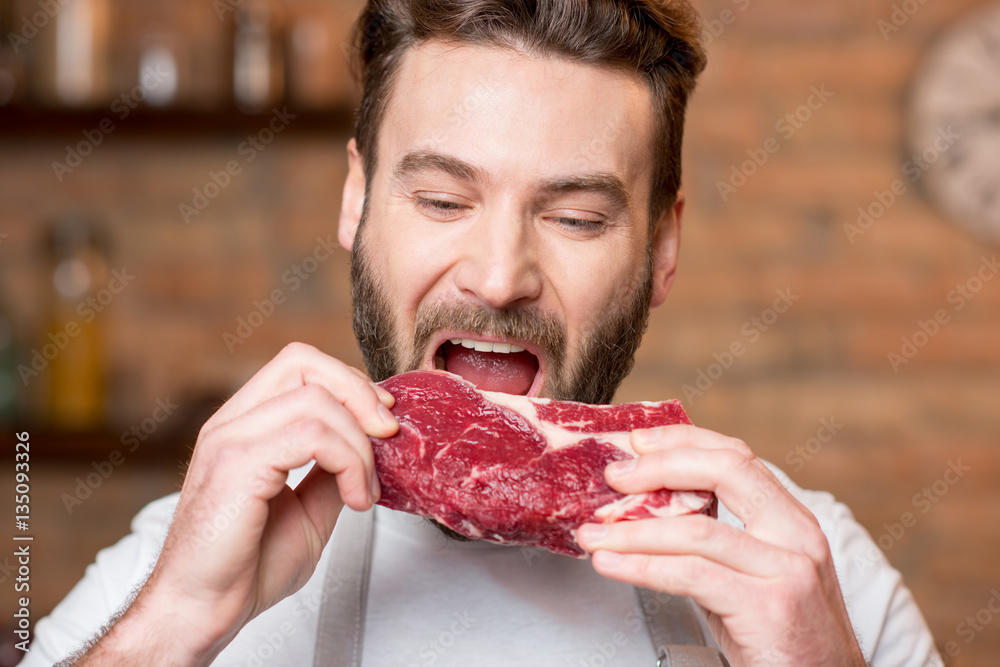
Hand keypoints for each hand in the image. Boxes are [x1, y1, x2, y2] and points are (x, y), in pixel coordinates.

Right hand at [117, 343, 397, 662]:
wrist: (204, 612)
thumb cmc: (244, 568)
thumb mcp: (309, 508)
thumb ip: (333, 470)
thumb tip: (372, 448)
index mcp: (245, 425)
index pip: (300, 366)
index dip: (349, 383)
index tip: (382, 421)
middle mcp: (232, 423)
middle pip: (303, 362)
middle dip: (359, 393)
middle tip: (387, 436)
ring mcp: (229, 439)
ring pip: (316, 400)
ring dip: (359, 445)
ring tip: (364, 490)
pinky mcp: (235, 465)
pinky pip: (311, 435)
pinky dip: (349, 463)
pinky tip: (354, 500)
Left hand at [576, 424, 865, 666]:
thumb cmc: (783, 643)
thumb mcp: (751, 579)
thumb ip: (713, 545)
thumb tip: (646, 516)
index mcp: (793, 522)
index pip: (738, 457)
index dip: (685, 441)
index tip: (640, 441)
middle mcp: (797, 537)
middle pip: (725, 471)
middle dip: (660, 467)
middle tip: (614, 477)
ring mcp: (788, 570)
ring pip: (697, 530)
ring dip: (632, 530)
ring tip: (593, 534)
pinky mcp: (769, 608)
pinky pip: (690, 575)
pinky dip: (640, 566)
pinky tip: (610, 564)